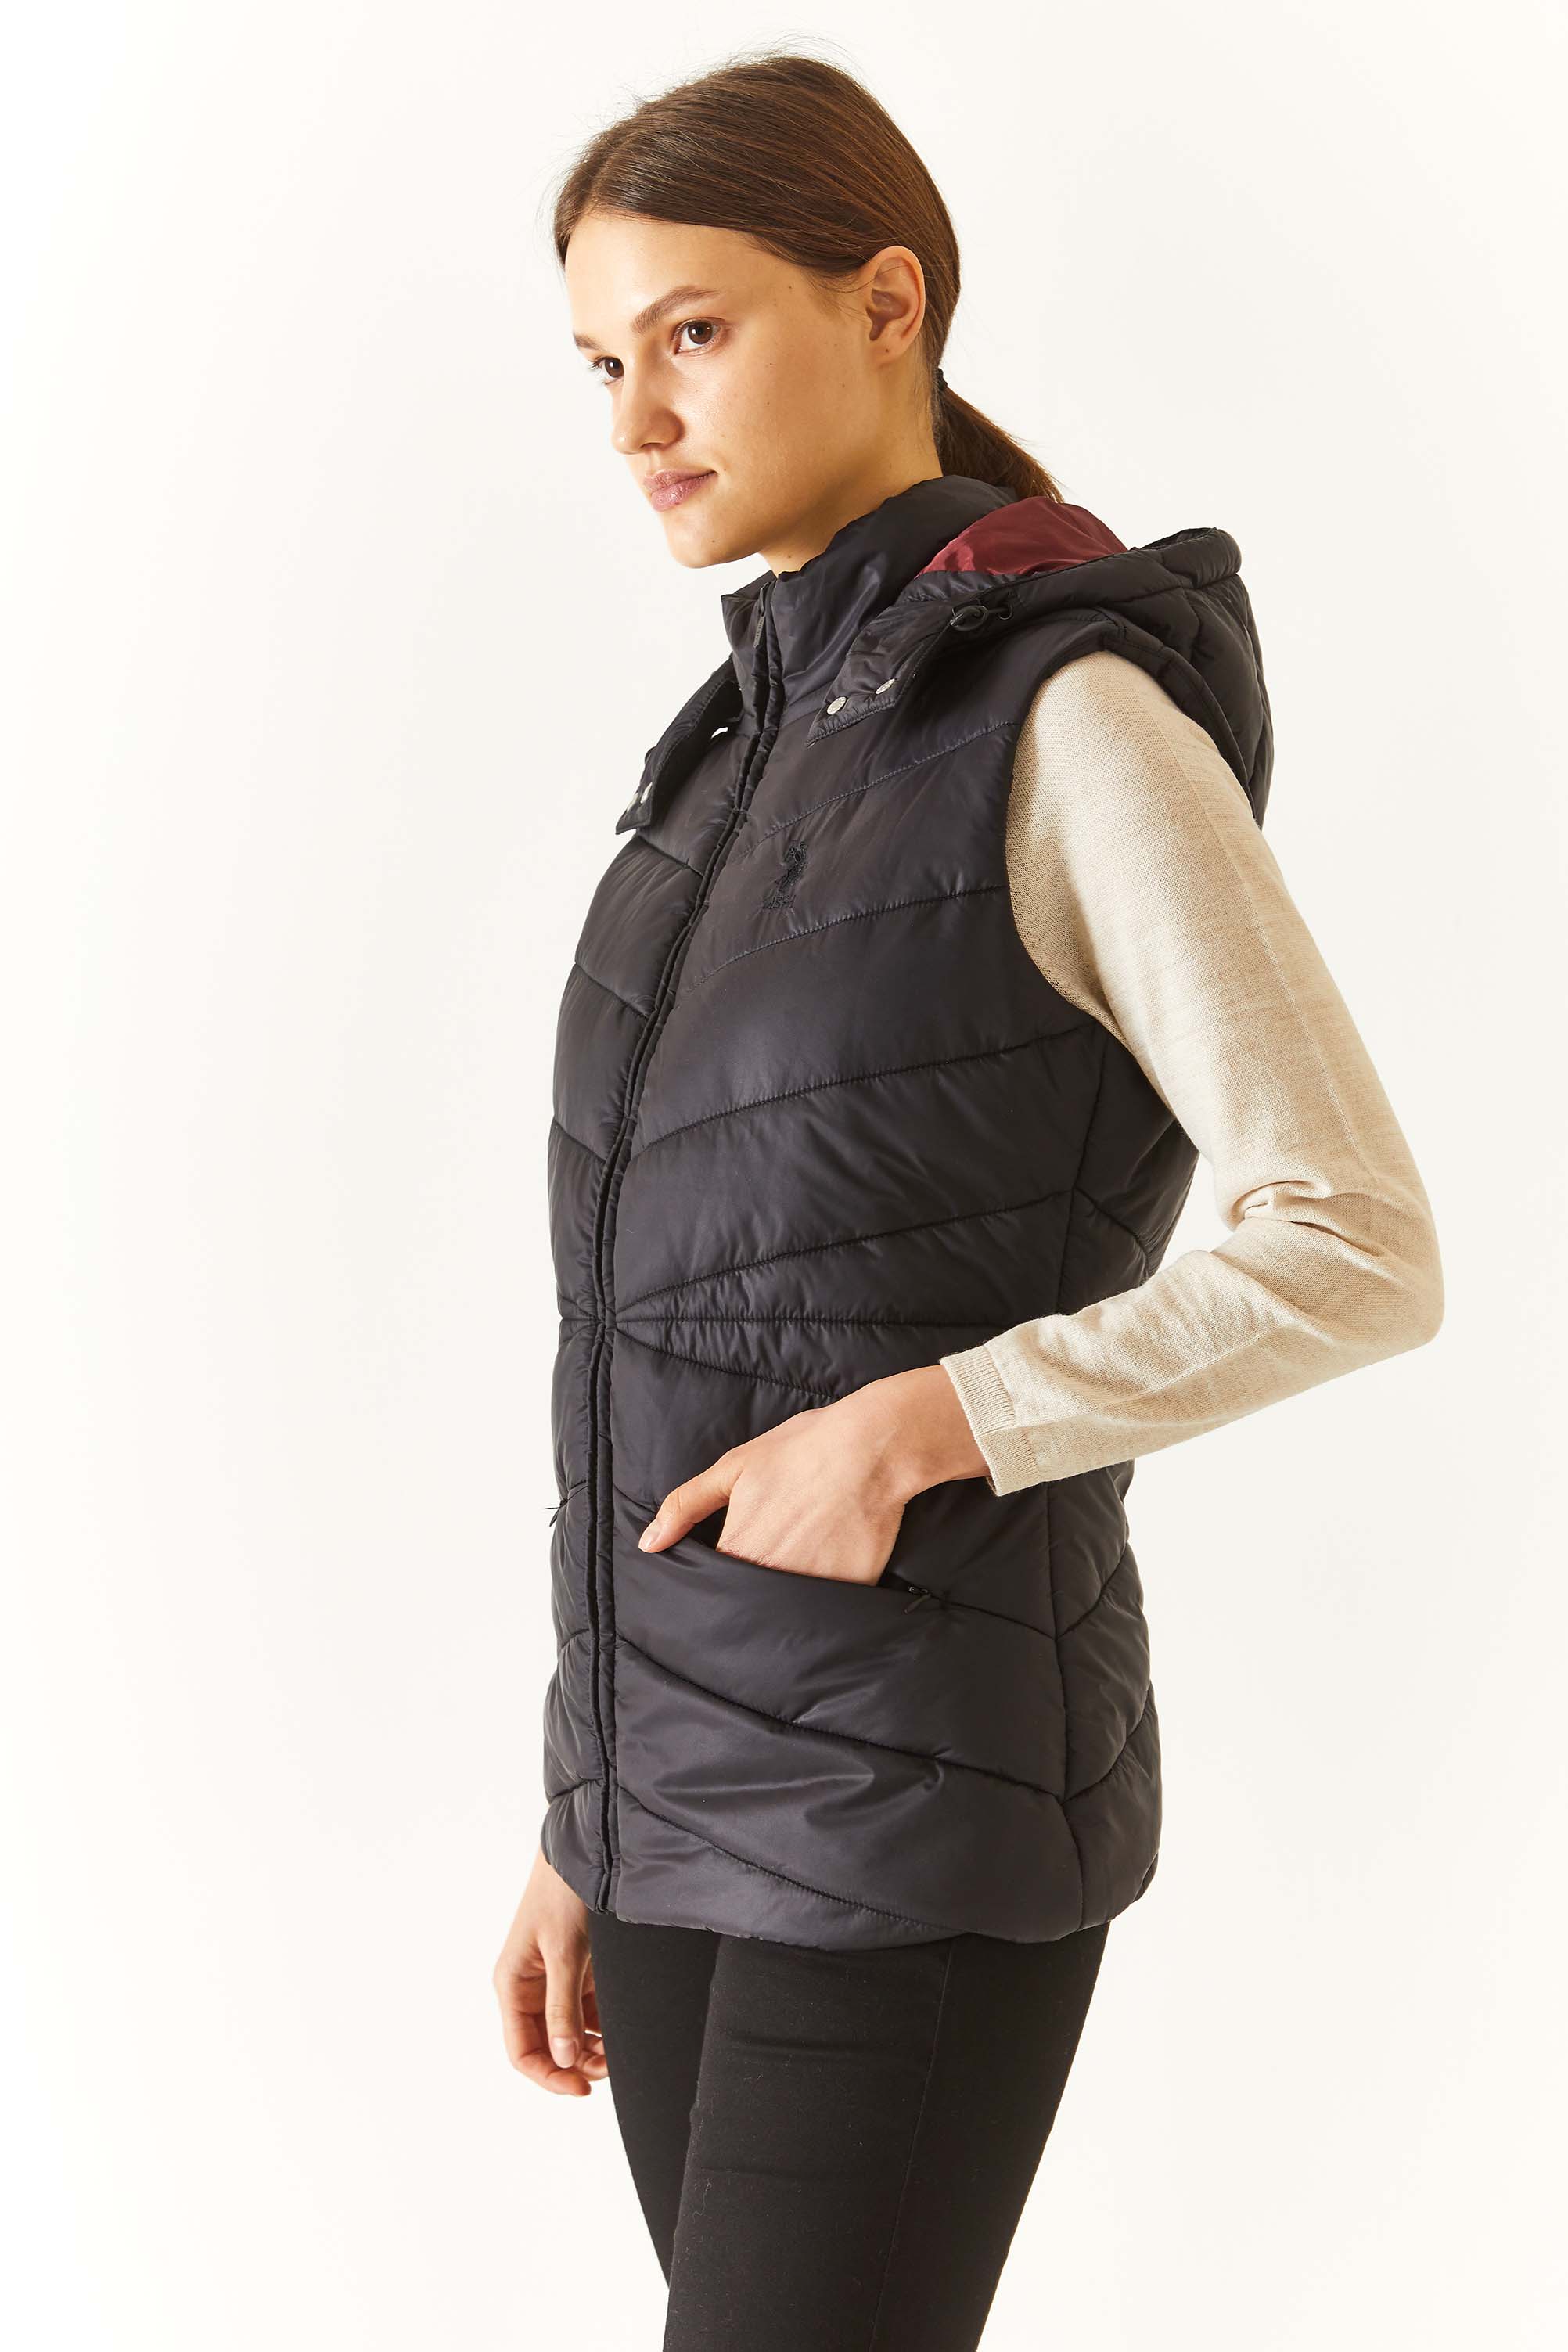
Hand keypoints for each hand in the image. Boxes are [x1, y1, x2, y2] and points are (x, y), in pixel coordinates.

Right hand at [492, 1845, 608, 2097]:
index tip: (581, 2089)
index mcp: (513, 1985)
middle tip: (610, 2068)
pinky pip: (587, 2012)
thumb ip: (563, 2008)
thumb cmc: (563, 1894)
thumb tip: (563, 2060)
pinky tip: (622, 2030)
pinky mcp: (577, 1971)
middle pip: (547, 2047)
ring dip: (592, 2048)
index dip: (548, 2076)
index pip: (522, 2051)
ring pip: (570, 2034)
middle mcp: (529, 1988)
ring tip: (620, 2052)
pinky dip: (603, 2026)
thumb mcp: (564, 1953)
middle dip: (576, 2063)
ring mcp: (554, 1981)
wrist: (585, 1848)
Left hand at [637, 1364, 990, 1586]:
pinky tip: (833, 1564)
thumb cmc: (801, 1450)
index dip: (717, 1581)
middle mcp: (771, 1579)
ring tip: (803, 1560)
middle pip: (749, 1603)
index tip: (730, 1567)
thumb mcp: (733, 1468)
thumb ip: (684, 1507)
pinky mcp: (851, 1591)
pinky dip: (826, 1597)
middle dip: (749, 1593)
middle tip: (773, 1556)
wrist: (873, 1447)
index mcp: (738, 1550)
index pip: (714, 1586)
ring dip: (785, 1601)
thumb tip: (648, 1543)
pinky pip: (829, 1607)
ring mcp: (812, 1590)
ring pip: (787, 1611)